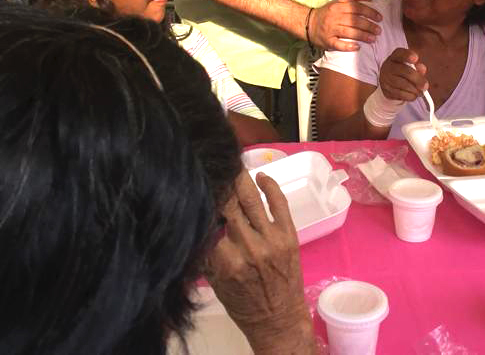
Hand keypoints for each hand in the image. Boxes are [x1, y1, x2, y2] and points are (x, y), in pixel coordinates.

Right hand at [207, 171, 315, 354]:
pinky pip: (279, 202)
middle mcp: (248, 246)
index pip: (208, 220)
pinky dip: (270, 186)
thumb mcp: (214, 281)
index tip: (195, 185)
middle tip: (212, 168)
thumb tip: (194, 220)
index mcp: (225, 260)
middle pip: (228, 204)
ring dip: (240, 179)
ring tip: (232, 165)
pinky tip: (261, 176)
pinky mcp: (289, 234)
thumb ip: (205, 253)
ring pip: (251, 199)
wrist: (279, 320)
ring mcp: (271, 238)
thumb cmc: (242, 303)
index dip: (201, 200)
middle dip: (219, 184)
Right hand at [308, 0, 381, 51]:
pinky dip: (348, 46)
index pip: (356, 8)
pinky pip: (338, 44)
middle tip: (378, 30)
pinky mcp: (327, 41)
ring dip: (362, 36)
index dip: (370, 12)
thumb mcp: (338, 2)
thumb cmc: (327, 13)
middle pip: (354, 20)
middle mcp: (334, 17)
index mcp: (338, 6)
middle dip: (368, 25)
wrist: (308, 23)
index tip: (379, 18)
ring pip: (348, 32)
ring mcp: (330, 29)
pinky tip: (357, 47)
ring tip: (373, 39)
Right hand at [378, 47, 428, 101]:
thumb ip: (417, 67)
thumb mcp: (411, 67)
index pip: (399, 53)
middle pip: (403, 71)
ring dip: (414, 90)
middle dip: (417, 79)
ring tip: (421, 92)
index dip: (407, 55)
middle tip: (426, 86)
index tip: (416, 58)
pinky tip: (414, 95)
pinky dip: (409, 96)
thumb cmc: (403, 72)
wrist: (389, 83)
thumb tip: (422, 69)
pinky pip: (399, 94)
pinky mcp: (386, 90)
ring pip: (401, 84)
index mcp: (395, 57)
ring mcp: (385, 79)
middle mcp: (388, 66)